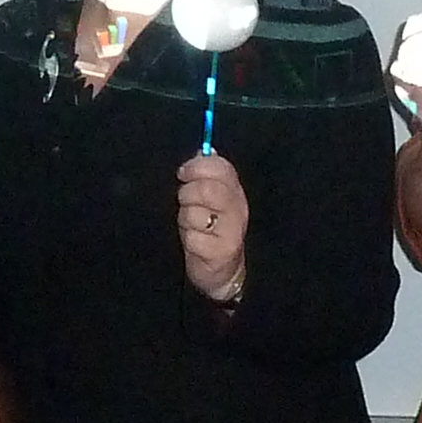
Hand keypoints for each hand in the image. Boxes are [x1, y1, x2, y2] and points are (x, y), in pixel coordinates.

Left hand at [177, 151, 250, 300]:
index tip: (183, 173)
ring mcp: (231, 231)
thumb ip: (208, 175)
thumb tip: (204, 151)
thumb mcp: (211, 200)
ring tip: (190, 226)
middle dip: (187, 194)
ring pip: (194, 213)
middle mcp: (238, 209)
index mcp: (235, 191)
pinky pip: (192, 238)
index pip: (221, 167)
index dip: (197, 166)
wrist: (224, 272)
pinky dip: (187, 240)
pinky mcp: (220, 252)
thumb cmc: (211, 230)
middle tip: (185, 202)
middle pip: (206, 189)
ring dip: (185, 220)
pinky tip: (194, 244)